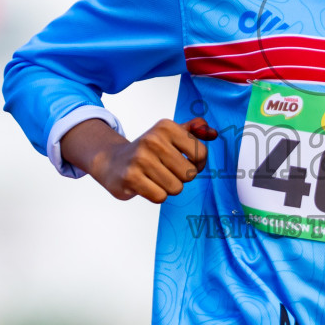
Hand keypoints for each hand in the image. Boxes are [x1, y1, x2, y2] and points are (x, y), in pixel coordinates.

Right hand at [64, 116, 217, 202]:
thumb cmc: (148, 151)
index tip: (186, 161)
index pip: (201, 154)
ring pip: (176, 187)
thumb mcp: (170, 134)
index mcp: (166, 127)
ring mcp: (141, 159)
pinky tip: (146, 185)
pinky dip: (156, 195)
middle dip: (181, 177)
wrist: (111, 161)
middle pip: (190, 174)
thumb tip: (213, 133)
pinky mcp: (131, 177)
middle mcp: (153, 140)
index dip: (198, 164)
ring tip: (155, 177)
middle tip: (166, 170)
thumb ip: (194, 130)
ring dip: (168, 187)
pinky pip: (160, 197)